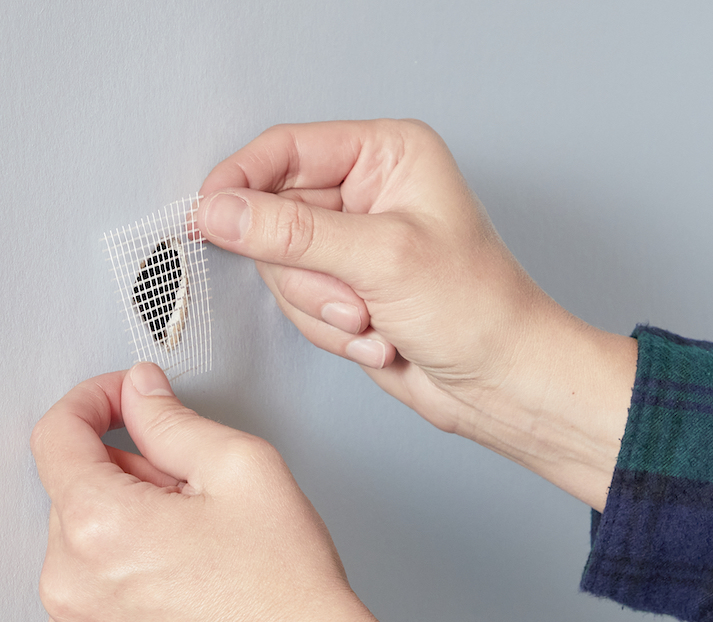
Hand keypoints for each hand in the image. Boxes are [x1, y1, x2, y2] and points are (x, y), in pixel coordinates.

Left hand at [30, 362, 385, 621]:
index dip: (93, 401)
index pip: (56, 436)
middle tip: (193, 497)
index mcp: (99, 526)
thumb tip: (139, 393)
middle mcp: (68, 586)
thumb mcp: (244, 468)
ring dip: (121, 535)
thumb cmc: (287, 590)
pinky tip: (177, 595)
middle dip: (126, 477)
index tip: (121, 401)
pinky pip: (84, 605)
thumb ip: (173, 419)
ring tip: (192, 555)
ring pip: (79, 551)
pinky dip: (117, 588)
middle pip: (74, 494)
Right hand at [191, 120, 636, 510]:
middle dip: (305, 270)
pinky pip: (299, 303)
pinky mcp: (348, 287)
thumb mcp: (382, 259)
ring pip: (281, 266)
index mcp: (388, 153)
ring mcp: (355, 243)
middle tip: (348, 296)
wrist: (503, 382)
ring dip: (320, 307)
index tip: (209, 216)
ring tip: (371, 321)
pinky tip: (377, 338)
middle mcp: (369, 191)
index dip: (242, 182)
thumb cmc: (479, 308)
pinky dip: (329, 330)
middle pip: (273, 214)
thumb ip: (293, 233)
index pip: (285, 148)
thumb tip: (222, 211)